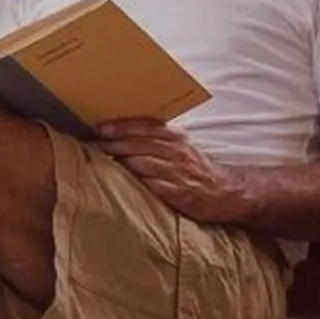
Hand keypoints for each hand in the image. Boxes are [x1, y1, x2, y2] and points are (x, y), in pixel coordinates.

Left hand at [95, 120, 248, 225]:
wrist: (225, 192)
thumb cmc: (195, 169)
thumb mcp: (180, 148)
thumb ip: (155, 141)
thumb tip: (121, 135)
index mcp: (175, 137)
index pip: (145, 126)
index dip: (121, 126)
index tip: (100, 128)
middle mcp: (175, 151)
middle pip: (139, 143)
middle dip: (114, 143)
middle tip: (94, 144)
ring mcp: (177, 172)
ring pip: (142, 162)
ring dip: (120, 161)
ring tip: (99, 162)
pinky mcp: (177, 192)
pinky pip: (151, 185)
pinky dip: (135, 182)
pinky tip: (119, 183)